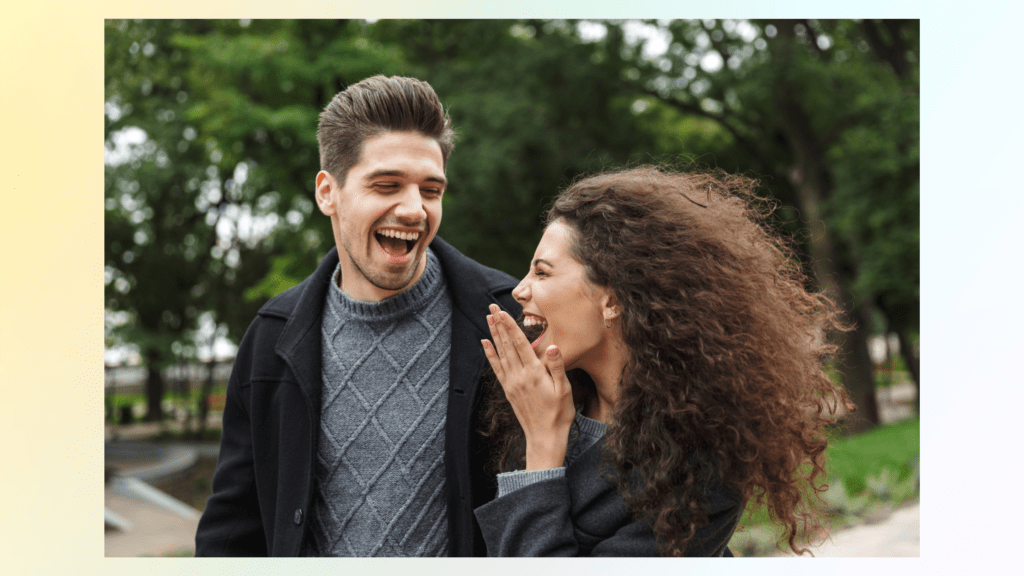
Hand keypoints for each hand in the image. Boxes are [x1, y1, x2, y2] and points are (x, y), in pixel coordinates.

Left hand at [482, 304, 574, 470]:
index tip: (502, 312)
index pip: (519, 344)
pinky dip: (490, 354)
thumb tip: (553, 346)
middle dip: (499, 325)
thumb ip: (557, 367)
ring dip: (494, 335)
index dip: (510, 327)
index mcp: (534, 373)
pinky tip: (485, 343)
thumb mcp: (564, 389)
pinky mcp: (508, 390)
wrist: (545, 437)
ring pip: (500, 353)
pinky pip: (496, 368)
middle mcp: (519, 376)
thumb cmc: (559, 414)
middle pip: (507, 345)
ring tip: (489, 319)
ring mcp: (511, 383)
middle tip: (491, 307)